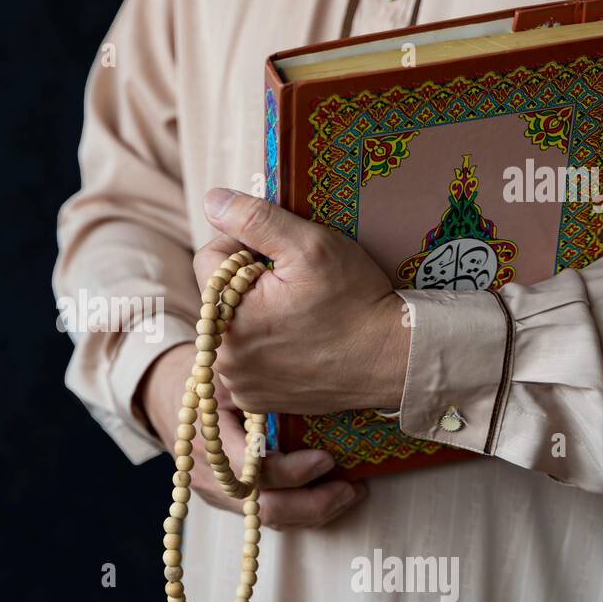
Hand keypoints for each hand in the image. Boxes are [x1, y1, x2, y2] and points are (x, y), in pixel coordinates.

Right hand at [137, 344, 364, 528]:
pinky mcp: (223, 499)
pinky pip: (262, 515)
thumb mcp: (227, 369)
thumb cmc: (203, 375)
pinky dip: (298, 510)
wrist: (163, 396)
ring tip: (349, 494)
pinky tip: (326, 497)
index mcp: (208, 435)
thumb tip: (317, 380)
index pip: (253, 470)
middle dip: (313, 504)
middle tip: (351, 489)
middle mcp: (209, 472)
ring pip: (266, 519)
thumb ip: (260, 381)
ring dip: (313, 512)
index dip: (293, 470)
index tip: (327, 458)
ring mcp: (214, 491)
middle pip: (262, 508)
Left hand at [192, 188, 410, 416]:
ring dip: (256, 315)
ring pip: (232, 328)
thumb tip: (211, 200)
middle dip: (249, 283)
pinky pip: (248, 360)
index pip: (209, 258)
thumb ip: (255, 219)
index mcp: (225, 317)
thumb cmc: (355, 301)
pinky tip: (299, 340)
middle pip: (218, 297)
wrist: (393, 359)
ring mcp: (239, 384)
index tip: (281, 255)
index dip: (245, 246)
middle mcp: (223, 358)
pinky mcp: (257, 400)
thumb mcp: (310, 246)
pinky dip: (266, 346)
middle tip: (294, 285)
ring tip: (300, 314)